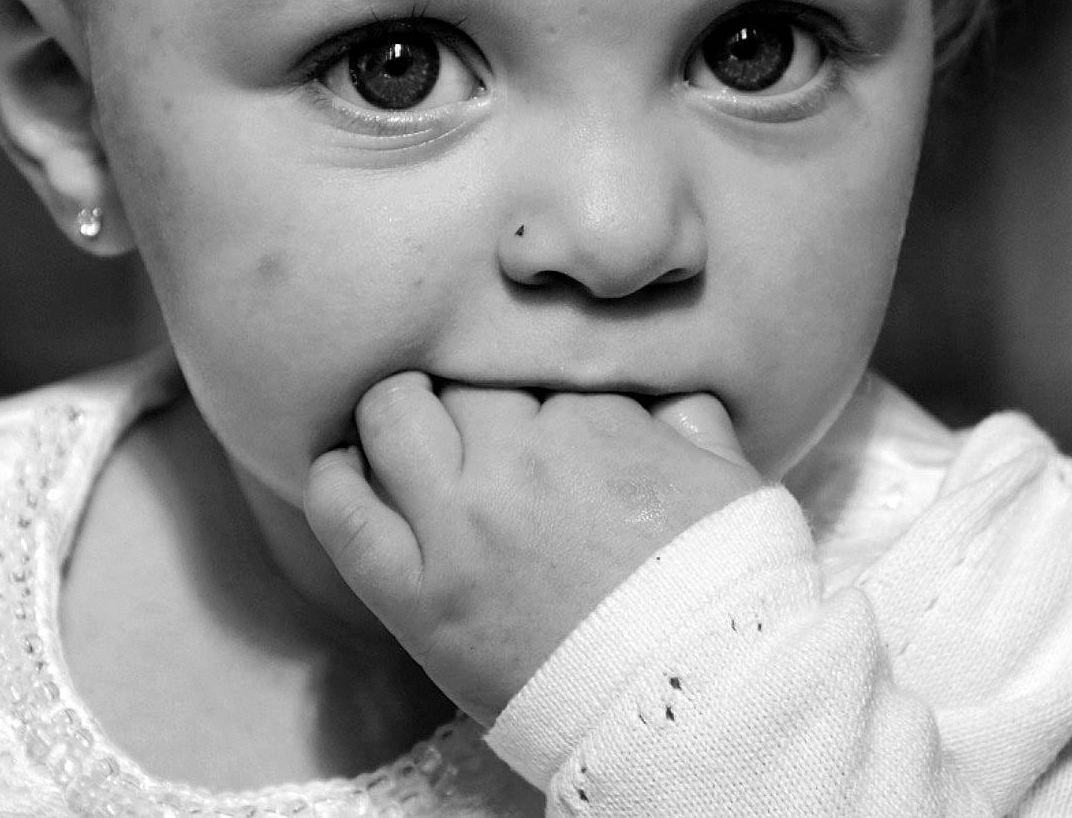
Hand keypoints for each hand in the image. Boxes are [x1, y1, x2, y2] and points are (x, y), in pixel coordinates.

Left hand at [303, 374, 764, 722]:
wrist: (703, 709)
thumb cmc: (727, 594)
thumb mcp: (737, 479)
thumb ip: (691, 414)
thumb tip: (657, 390)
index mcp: (596, 420)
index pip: (534, 362)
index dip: (539, 387)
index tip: (546, 414)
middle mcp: (520, 460)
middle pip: (460, 380)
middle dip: (473, 392)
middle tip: (484, 428)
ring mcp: (462, 528)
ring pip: (391, 416)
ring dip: (400, 415)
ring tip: (413, 437)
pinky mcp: (419, 600)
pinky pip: (343, 514)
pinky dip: (335, 479)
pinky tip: (344, 467)